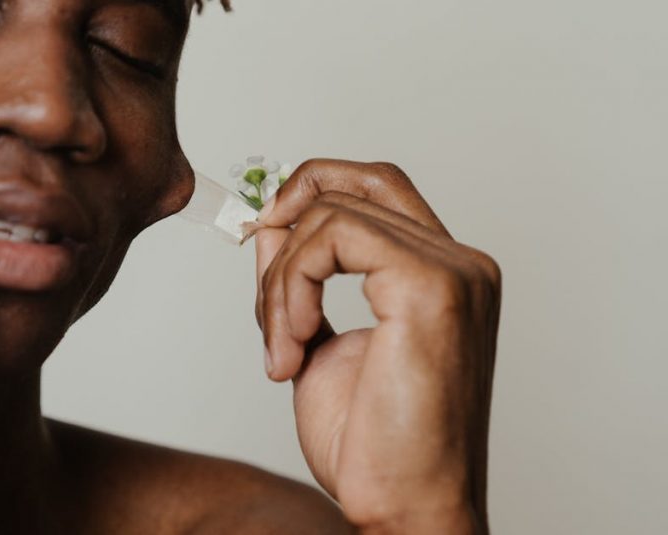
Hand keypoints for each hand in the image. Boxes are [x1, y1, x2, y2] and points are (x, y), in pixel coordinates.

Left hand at [255, 160, 499, 532]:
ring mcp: (453, 271)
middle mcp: (460, 263)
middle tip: (260, 274)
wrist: (404, 508)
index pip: (377, 186)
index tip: (264, 236)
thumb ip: (301, 281)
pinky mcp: (430, 288)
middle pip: (356, 182)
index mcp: (442, 274)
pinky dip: (292, 286)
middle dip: (286, 222)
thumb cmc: (373, 444)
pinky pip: (333, 238)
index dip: (311, 191)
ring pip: (331, 213)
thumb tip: (270, 228)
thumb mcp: (316, 341)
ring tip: (281, 349)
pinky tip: (294, 342)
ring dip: (280, 282)